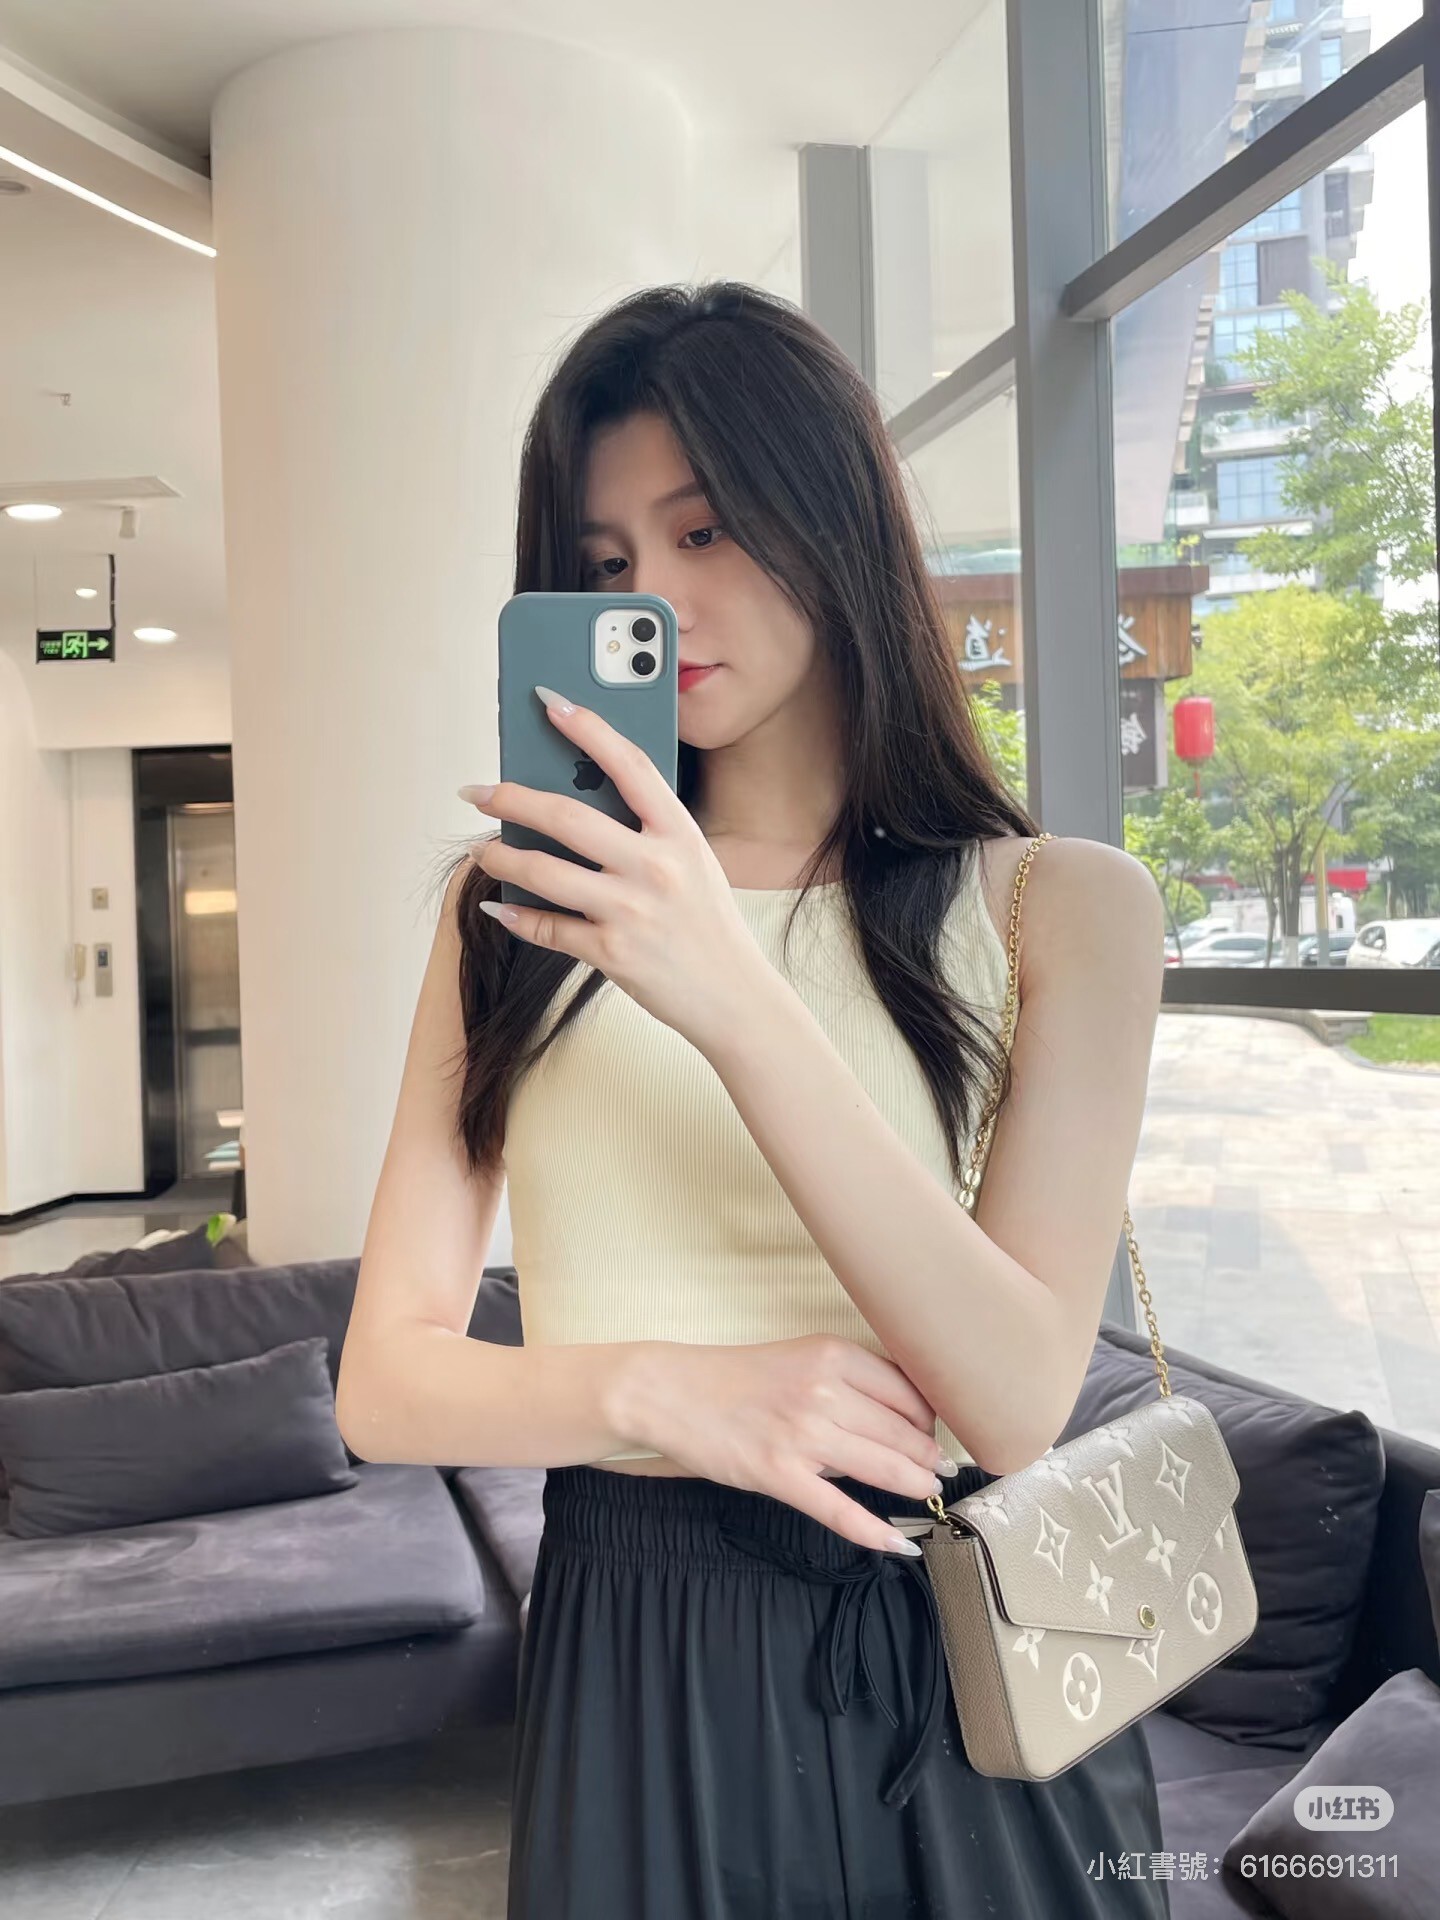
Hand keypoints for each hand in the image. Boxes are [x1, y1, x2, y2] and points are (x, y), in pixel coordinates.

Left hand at [462, 684, 773, 1053]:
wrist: (735, 996)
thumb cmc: (709, 926)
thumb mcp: (693, 864)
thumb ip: (648, 834)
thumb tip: (580, 805)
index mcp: (680, 834)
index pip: (629, 766)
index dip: (588, 729)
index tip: (551, 703)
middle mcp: (655, 866)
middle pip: (566, 816)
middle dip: (510, 798)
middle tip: (480, 791)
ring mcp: (631, 910)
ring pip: (543, 871)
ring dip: (500, 857)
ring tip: (484, 850)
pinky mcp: (612, 952)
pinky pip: (547, 927)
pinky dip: (517, 916)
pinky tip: (499, 907)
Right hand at [617, 1334, 953, 1554]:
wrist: (669, 1391)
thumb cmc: (734, 1377)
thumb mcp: (797, 1357)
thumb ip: (846, 1381)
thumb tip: (898, 1419)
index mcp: (831, 1354)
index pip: (907, 1390)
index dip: (930, 1419)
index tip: (935, 1433)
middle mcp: (823, 1390)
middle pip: (903, 1432)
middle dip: (928, 1457)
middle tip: (941, 1472)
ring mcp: (802, 1435)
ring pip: (883, 1467)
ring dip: (914, 1486)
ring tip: (928, 1495)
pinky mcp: (778, 1474)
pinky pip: (839, 1509)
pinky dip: (874, 1531)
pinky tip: (898, 1543)